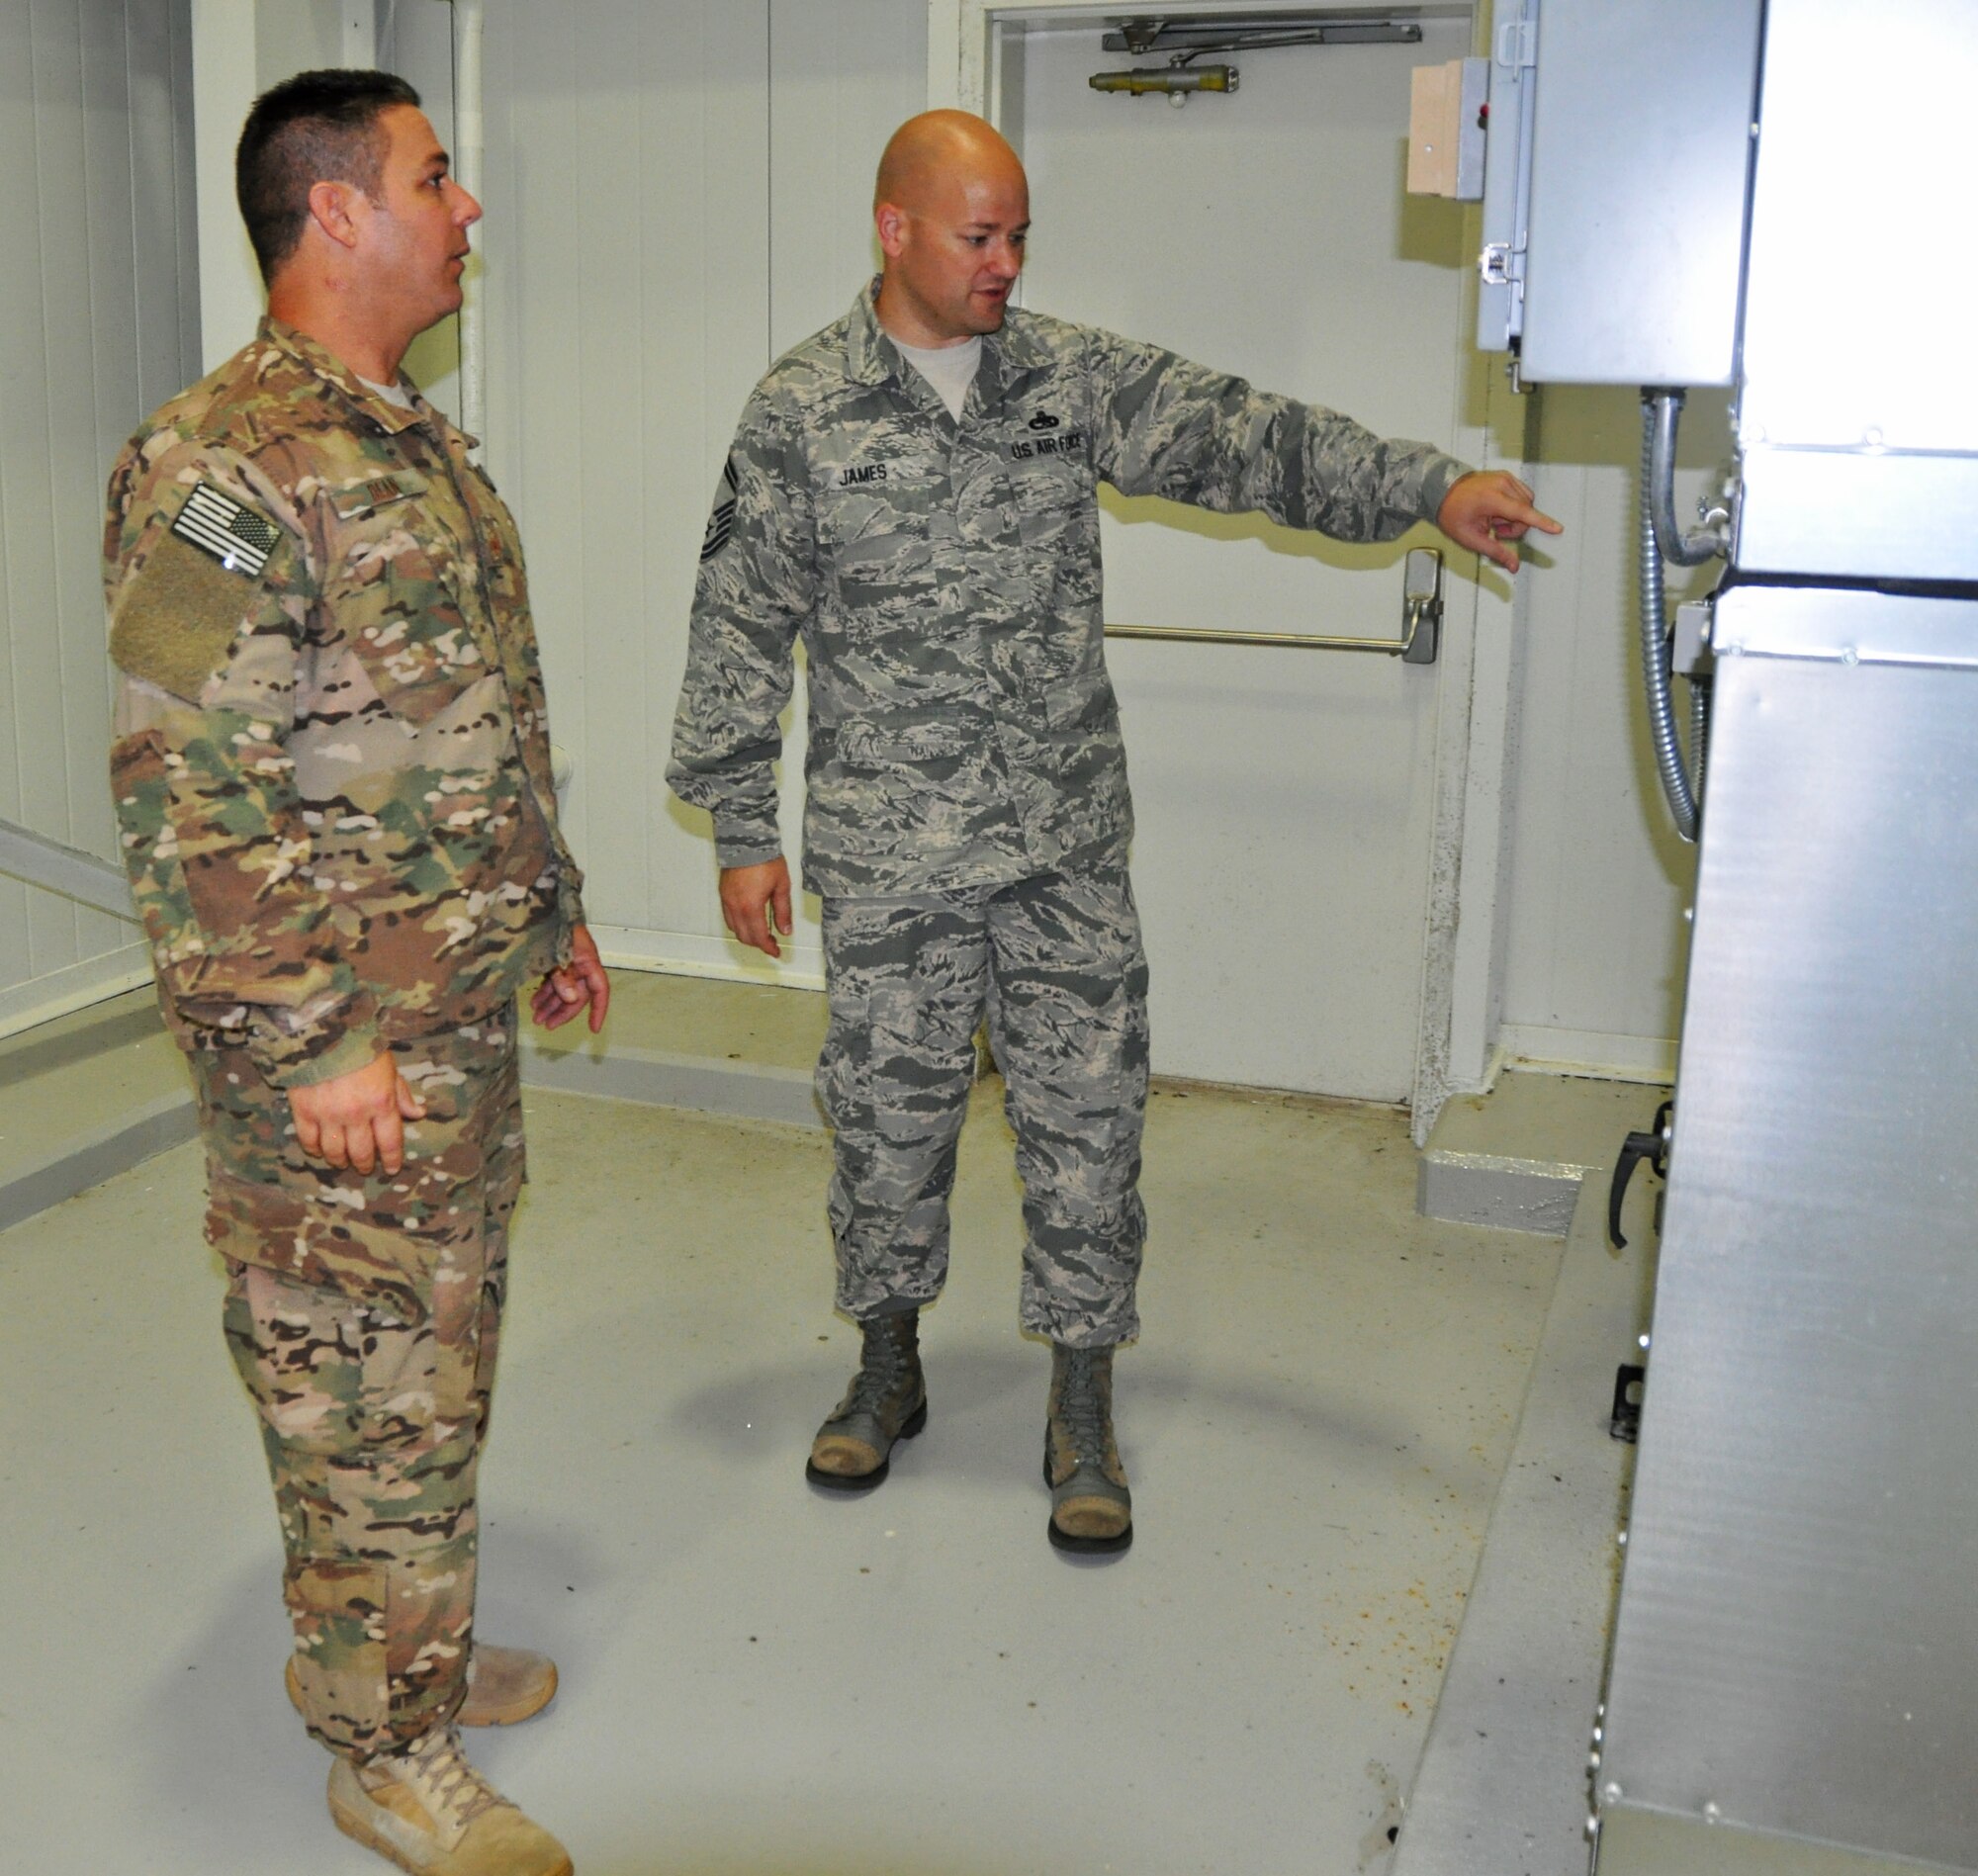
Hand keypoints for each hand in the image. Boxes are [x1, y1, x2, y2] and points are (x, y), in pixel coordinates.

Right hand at [289, 1052, 426, 1176]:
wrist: (323, 1029)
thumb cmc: (361, 1046)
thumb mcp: (389, 1067)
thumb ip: (401, 1094)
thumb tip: (418, 1114)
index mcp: (381, 1103)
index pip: (390, 1141)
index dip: (392, 1159)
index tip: (392, 1168)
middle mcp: (356, 1114)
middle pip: (361, 1152)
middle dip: (365, 1164)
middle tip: (365, 1168)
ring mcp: (328, 1114)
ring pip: (334, 1151)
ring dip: (340, 1161)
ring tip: (343, 1162)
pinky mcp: (303, 1111)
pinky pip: (308, 1140)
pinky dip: (314, 1149)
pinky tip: (318, 1150)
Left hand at [531, 922, 610, 1032]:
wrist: (542, 904)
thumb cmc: (553, 925)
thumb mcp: (558, 952)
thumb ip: (564, 976)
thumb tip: (572, 999)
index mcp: (588, 961)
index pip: (599, 990)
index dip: (598, 1010)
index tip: (593, 1029)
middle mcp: (581, 964)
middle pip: (578, 994)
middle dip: (562, 1011)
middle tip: (546, 1025)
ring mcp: (567, 961)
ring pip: (563, 989)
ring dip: (551, 1004)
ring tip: (536, 1018)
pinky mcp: (554, 958)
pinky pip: (553, 980)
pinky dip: (545, 992)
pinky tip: (534, 1001)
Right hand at [720, 857, 792, 958]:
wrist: (746, 840)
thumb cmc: (764, 859)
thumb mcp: (782, 886)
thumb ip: (783, 911)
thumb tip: (785, 929)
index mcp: (751, 907)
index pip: (759, 937)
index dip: (769, 948)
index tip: (776, 952)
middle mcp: (735, 906)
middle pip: (745, 936)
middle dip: (759, 944)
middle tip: (771, 943)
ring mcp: (727, 900)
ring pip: (734, 929)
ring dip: (747, 935)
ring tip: (761, 933)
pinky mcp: (723, 893)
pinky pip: (728, 917)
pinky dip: (738, 925)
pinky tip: (748, 921)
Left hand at [1435, 470, 1563, 571]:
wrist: (1443, 491)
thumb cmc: (1452, 512)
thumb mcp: (1470, 538)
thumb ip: (1495, 552)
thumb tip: (1514, 566)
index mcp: (1490, 498)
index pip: (1522, 513)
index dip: (1541, 523)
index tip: (1557, 528)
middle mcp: (1500, 484)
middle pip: (1526, 512)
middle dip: (1515, 527)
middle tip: (1496, 530)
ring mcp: (1504, 478)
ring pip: (1527, 504)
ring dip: (1515, 516)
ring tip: (1494, 518)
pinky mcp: (1506, 477)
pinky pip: (1522, 496)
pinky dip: (1514, 506)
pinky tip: (1497, 510)